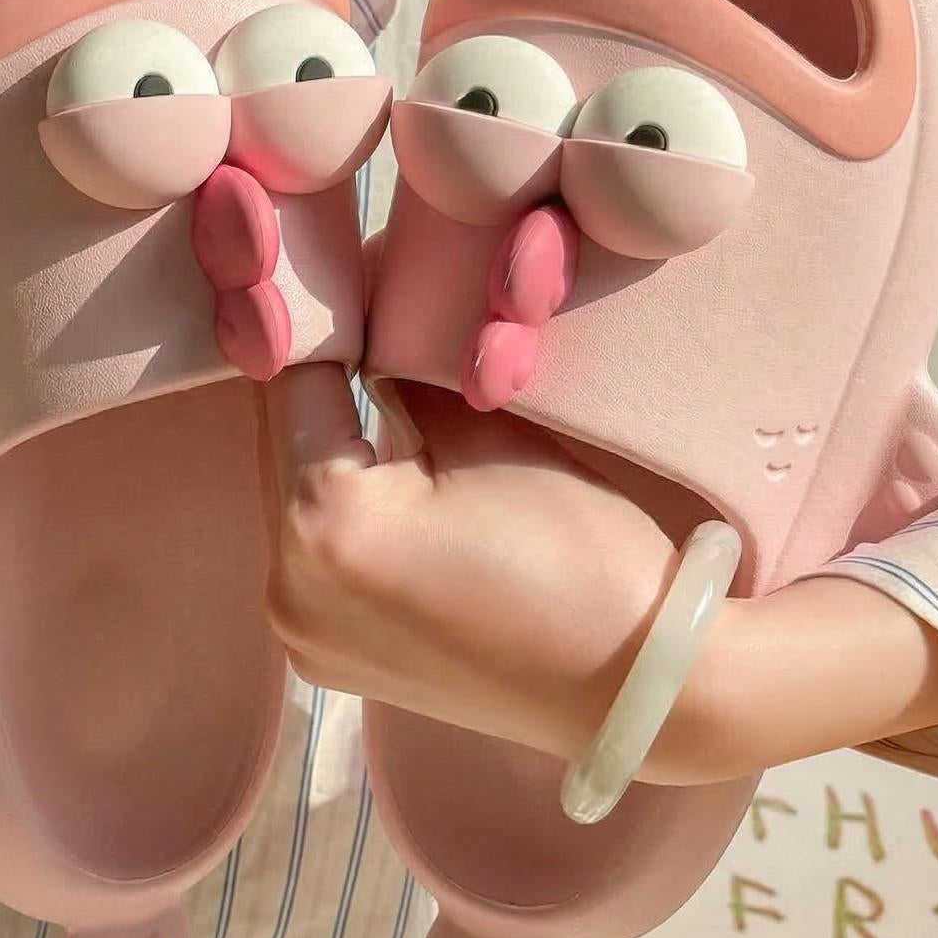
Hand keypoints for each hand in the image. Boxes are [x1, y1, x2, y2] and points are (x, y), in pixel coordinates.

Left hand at [260, 365, 937, 787]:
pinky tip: (386, 456)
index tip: (330, 252)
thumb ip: (410, 365)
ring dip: (330, 432)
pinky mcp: (328, 657)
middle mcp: (288, 591)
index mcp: (328, 527)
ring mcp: (303, 635)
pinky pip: (316, 543)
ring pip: (296, 486)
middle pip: (286, 435)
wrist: (651, 685)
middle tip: (358, 300)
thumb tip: (366, 313)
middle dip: (324, 369)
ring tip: (377, 373)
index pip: (293, 373)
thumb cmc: (593, 549)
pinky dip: (344, 492)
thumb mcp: (494, 428)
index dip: (320, 307)